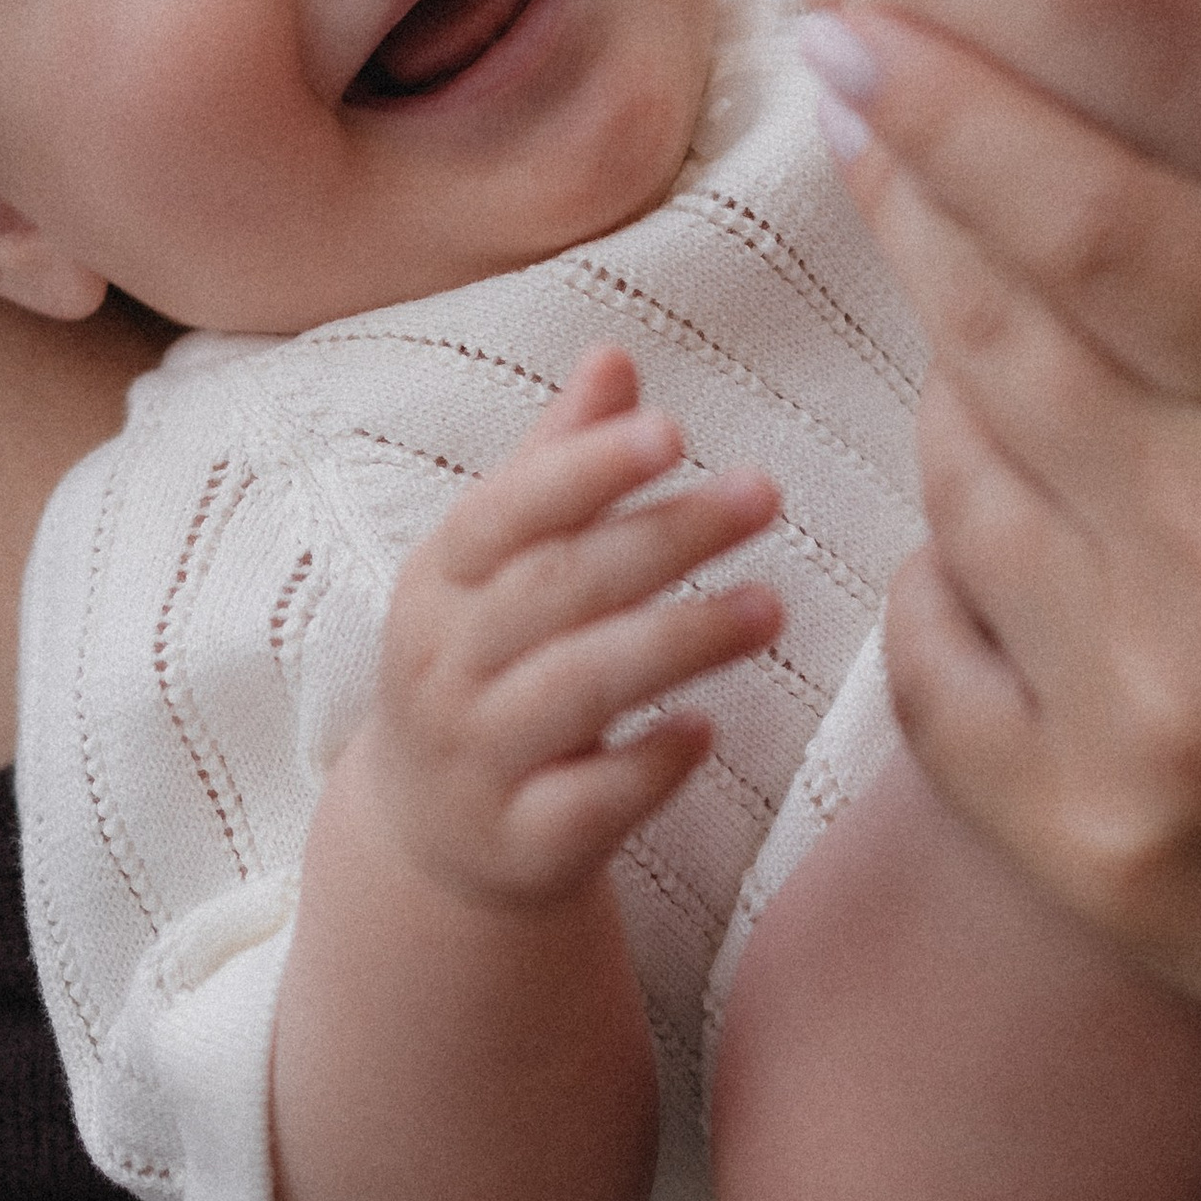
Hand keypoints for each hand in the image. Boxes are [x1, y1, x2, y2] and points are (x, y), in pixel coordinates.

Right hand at [363, 347, 782, 909]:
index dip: (584, 470)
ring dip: (677, 640)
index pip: (504, 513)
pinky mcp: (520, 845)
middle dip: (663, 537)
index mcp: (438, 583)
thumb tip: (614, 356)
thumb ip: (558, 465)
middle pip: (556, 590)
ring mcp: (476, 760)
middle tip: (765, 494)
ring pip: (576, 690)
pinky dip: (647, 766)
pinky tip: (708, 730)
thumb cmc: (485, 665)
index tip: (673, 430)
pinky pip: (587, 802)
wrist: (429, 838)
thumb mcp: (498, 568)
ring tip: (772, 607)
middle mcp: (444, 667)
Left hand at [805, 15, 1200, 1200]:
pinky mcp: (1078, 841)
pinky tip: (995, 561)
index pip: (1119, 231)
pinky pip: (932, 650)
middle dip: (917, 215)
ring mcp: (1142, 713)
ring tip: (1006, 383)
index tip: (858, 35)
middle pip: (1002, 335)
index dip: (969, 120)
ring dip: (957, 410)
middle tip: (867, 130)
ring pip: (953, 484)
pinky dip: (945, 583)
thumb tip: (1180, 199)